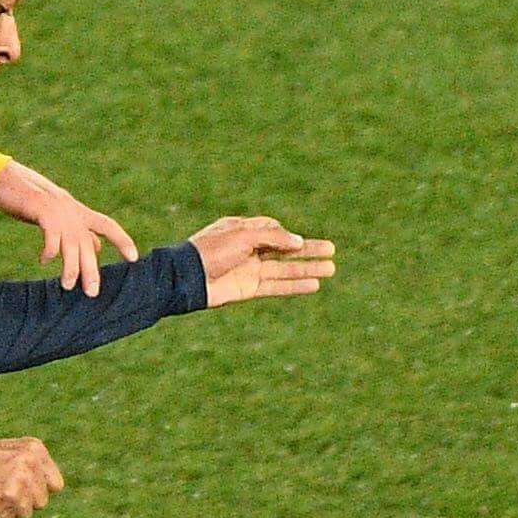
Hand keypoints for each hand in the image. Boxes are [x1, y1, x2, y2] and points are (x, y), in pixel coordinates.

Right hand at [0, 161, 138, 295]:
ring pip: (71, 243)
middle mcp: (72, 210)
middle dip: (90, 269)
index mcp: (79, 211)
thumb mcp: (60, 217)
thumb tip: (96, 249)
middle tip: (91, 292)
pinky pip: (52, 234)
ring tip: (67, 285)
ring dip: (70, 266)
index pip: (108, 225)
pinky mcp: (41, 208)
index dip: (122, 240)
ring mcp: (58, 209)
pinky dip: (50, 249)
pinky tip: (45, 260)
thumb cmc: (32, 202)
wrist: (6, 179)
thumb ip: (79, 231)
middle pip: (87, 244)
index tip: (134, 258)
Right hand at [0, 437, 64, 517]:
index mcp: (34, 449)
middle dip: (24, 502)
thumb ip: (35, 466)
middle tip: (1, 487)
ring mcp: (16, 481)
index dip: (38, 490)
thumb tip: (55, 487)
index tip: (21, 486)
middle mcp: (28, 463)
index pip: (56, 486)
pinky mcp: (1, 500)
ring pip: (26, 514)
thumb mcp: (12, 453)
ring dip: (10, 509)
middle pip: (42, 502)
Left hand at [190, 216, 336, 306]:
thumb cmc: (210, 251)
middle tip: (332, 250)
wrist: (185, 279)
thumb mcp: (242, 236)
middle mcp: (248, 249)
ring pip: (285, 268)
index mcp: (242, 230)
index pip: (273, 229)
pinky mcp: (248, 289)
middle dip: (308, 250)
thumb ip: (272, 237)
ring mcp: (249, 270)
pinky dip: (295, 286)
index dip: (287, 234)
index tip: (296, 242)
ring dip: (308, 269)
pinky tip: (314, 285)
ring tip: (331, 269)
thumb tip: (299, 241)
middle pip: (285, 249)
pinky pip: (277, 286)